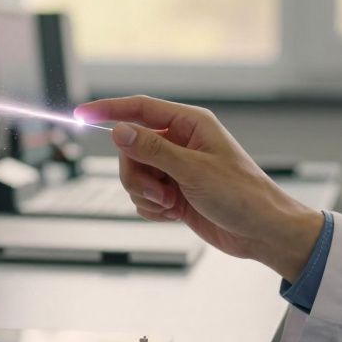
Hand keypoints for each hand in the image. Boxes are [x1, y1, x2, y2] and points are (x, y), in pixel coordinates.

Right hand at [74, 95, 324, 280]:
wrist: (261, 232)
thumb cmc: (242, 195)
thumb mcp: (194, 170)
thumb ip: (153, 149)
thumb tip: (119, 130)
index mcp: (190, 124)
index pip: (140, 108)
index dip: (109, 109)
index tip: (81, 114)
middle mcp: (180, 142)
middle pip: (130, 148)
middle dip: (136, 174)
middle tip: (159, 192)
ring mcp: (175, 168)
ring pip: (133, 174)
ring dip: (145, 194)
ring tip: (172, 204)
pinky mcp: (173, 192)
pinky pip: (142, 196)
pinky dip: (152, 208)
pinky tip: (174, 214)